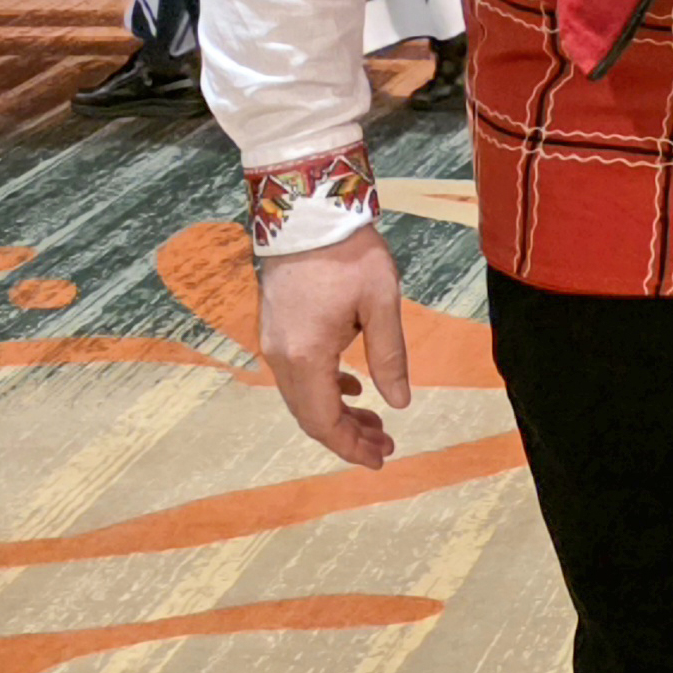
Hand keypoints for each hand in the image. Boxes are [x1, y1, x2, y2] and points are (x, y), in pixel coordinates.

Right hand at [255, 228, 410, 468]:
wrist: (307, 215)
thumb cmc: (350, 255)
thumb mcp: (381, 304)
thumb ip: (390, 356)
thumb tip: (399, 404)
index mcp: (306, 356)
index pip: (323, 421)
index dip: (349, 446)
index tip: (380, 458)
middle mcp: (281, 356)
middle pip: (310, 414)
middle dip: (347, 436)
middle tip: (385, 445)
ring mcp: (273, 342)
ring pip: (304, 396)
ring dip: (337, 414)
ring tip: (376, 423)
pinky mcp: (276, 329)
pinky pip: (298, 374)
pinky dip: (326, 389)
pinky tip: (353, 389)